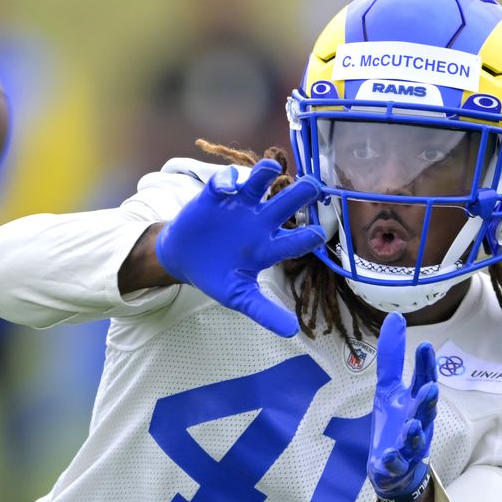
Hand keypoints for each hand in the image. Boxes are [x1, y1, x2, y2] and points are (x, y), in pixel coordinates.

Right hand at [154, 160, 323, 335]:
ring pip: (260, 183)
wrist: (184, 259)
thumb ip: (264, 311)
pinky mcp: (217, 196)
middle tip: (312, 186)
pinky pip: (226, 182)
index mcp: (269, 246)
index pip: (295, 240)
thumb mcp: (238, 296)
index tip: (317, 234)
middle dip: (301, 192)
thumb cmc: (216, 276)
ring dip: (266, 173)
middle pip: (287, 202)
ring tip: (271, 169)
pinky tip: (227, 189)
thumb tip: (292, 332)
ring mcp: (240, 206)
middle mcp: (260, 222)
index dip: (307, 236)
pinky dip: (227, 181)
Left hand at [368, 312, 438, 501]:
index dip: (425, 365)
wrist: (394, 468)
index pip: (423, 380)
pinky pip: (396, 464)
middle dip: (428, 400)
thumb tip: (396, 317)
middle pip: (426, 411)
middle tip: (429, 387)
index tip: (425, 345)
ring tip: (413, 424)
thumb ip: (392, 356)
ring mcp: (409, 447)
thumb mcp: (388, 387)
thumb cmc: (395, 422)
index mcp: (415, 402)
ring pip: (415, 441)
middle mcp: (417, 423)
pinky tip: (388, 456)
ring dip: (415, 432)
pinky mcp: (395, 466)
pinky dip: (393, 461)